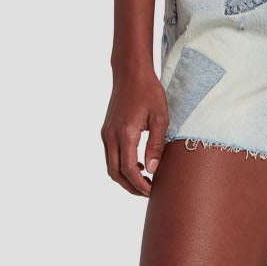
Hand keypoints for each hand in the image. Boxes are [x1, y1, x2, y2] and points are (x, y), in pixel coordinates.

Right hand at [101, 68, 168, 196]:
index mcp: (125, 133)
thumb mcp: (160, 118)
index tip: (153, 191)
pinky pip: (111, 155)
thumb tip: (152, 170)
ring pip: (110, 166)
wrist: (130, 73)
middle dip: (131, 187)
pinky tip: (138, 164)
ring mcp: (106, 133)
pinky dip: (121, 165)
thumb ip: (156, 145)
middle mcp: (110, 136)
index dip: (140, 185)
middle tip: (149, 192)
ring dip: (125, 177)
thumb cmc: (149, 92)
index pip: (129, 169)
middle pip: (115, 173)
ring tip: (145, 180)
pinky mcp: (106, 131)